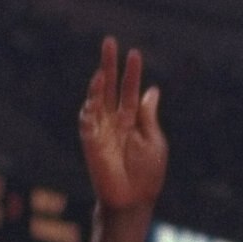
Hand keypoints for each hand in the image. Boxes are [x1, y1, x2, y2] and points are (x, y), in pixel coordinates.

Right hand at [79, 37, 167, 216]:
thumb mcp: (153, 140)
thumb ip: (148, 115)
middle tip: (109, 41)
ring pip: (98, 97)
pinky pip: (88, 116)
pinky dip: (92, 100)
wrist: (134, 200)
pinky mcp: (90, 139)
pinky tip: (98, 83)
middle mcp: (114, 121)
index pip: (130, 90)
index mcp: (132, 121)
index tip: (135, 53)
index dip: (132, 73)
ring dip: (100, 78)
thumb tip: (152, 90)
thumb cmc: (148, 174)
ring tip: (106, 58)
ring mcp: (101, 129)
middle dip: (110, 65)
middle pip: (110, 87)